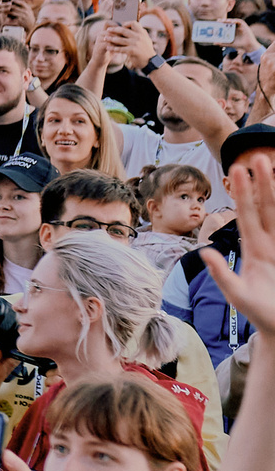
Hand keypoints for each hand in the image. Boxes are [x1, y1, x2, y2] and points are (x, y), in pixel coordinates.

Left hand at [203, 158, 274, 339]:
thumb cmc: (259, 313)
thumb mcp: (237, 294)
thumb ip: (222, 275)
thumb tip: (204, 252)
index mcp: (254, 250)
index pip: (247, 216)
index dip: (243, 194)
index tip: (236, 171)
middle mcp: (269, 245)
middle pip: (266, 208)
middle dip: (261, 184)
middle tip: (256, 157)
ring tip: (272, 166)